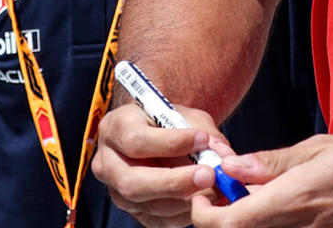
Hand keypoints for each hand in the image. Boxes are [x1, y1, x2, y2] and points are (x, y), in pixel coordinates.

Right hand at [92, 102, 229, 227]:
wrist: (158, 134)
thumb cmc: (169, 122)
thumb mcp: (184, 115)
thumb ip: (204, 133)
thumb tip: (224, 156)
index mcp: (115, 129)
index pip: (136, 141)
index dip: (170, 142)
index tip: (202, 139)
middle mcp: (108, 163)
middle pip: (133, 182)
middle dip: (174, 182)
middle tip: (208, 175)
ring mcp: (117, 191)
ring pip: (146, 205)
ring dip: (185, 200)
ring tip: (215, 188)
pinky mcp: (133, 211)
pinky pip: (157, 220)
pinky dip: (185, 213)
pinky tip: (205, 200)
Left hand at [192, 132, 332, 227]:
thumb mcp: (322, 147)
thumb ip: (275, 162)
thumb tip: (235, 166)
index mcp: (292, 200)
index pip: (228, 224)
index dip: (204, 211)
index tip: (206, 186)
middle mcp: (296, 225)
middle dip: (219, 211)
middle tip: (221, 185)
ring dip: (243, 212)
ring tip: (248, 185)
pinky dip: (266, 214)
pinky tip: (275, 194)